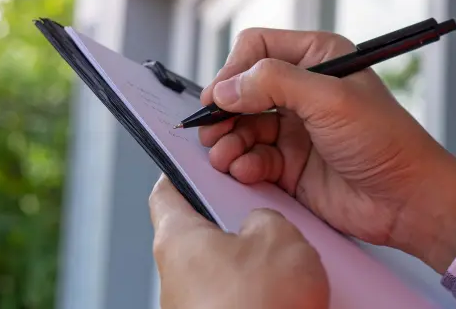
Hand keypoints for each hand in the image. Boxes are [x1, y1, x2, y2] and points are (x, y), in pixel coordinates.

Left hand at [149, 175, 327, 308]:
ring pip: (225, 267)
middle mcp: (175, 275)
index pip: (166, 192)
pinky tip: (288, 293)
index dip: (184, 171)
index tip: (198, 161)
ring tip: (289, 259)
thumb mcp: (278, 235)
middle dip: (237, 221)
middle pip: (202, 231)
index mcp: (177, 239)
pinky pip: (238, 297)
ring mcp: (192, 306)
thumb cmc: (258, 307)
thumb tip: (261, 225)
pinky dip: (260, 291)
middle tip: (266, 211)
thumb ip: (265, 216)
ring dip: (255, 261)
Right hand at [198, 28, 455, 272]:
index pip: (258, 48)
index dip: (233, 70)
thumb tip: (226, 88)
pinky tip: (246, 171)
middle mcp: (303, 89)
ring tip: (224, 155)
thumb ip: (275, 84)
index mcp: (318, 57)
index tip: (219, 97)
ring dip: (227, 140)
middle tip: (210, 130)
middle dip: (224, 110)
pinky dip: (242, 164)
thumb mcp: (330, 100)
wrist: (409, 200)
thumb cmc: (385, 140)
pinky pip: (252, 158)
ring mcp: (295, 128)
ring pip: (241, 126)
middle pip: (242, 89)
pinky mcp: (290, 164)